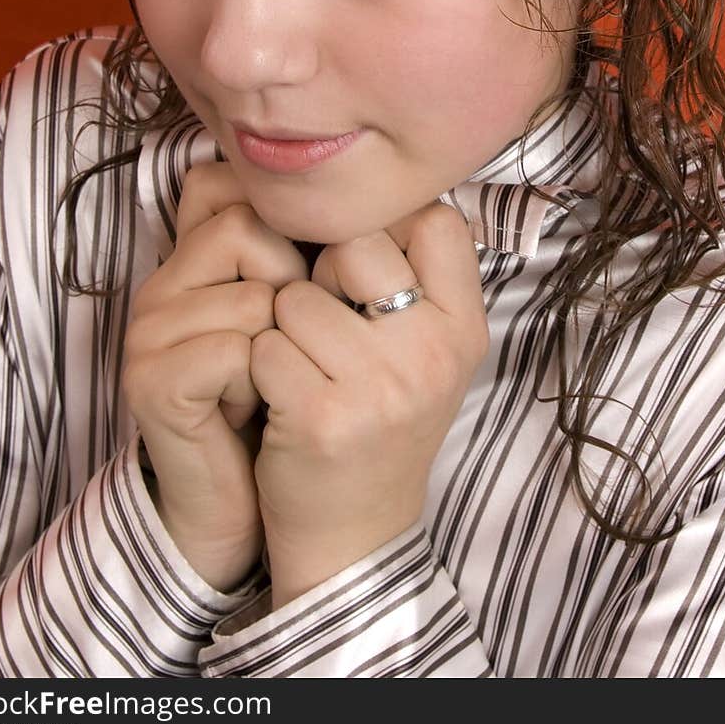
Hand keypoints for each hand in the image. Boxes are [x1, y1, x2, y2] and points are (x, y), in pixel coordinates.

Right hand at [122, 160, 307, 591]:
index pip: (237, 184)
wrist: (256, 508)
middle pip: (248, 227)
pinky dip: (259, 387)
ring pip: (253, 296)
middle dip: (299, 289)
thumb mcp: (308, 317)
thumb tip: (380, 191)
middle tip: (298, 348)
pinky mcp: (151, 380)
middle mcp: (162, 282)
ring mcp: (149, 329)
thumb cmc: (296, 401)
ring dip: (286, 349)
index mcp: (195, 254)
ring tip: (273, 385)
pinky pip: (235, 352)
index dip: (297, 230)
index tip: (321, 286)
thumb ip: (314, 250)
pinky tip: (252, 412)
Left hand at [248, 203, 487, 607]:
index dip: (388, 224)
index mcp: (466, 328)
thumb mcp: (428, 352)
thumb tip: (370, 191)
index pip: (436, 220)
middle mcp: (434, 354)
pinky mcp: (321, 416)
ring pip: (296, 296)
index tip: (365, 261)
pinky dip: (258, 364)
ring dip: (282, 324)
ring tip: (302, 364)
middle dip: (323, 271)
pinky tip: (279, 396)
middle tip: (324, 316)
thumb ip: (417, 278)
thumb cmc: (382, 421)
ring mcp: (380, 387)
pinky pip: (264, 344)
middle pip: (357, 243)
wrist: (355, 532)